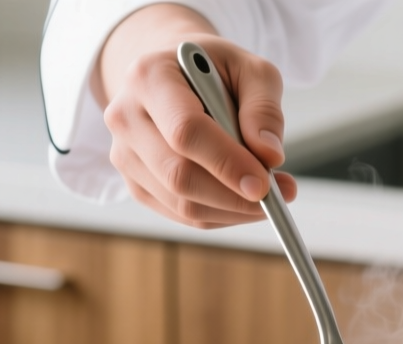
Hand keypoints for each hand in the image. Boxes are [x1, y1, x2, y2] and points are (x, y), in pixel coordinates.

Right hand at [93, 4, 295, 228]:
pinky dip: (220, 214)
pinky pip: (181, 214)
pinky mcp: (135, 183)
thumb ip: (263, 107)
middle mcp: (126, 117)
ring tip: (268, 196)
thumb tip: (269, 156)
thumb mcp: (250, 69)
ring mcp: (125, 154)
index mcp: (149, 77)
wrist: (174, 76)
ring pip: (181, 204)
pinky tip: (242, 199)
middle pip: (178, 175)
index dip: (226, 163)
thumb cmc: (214, 70)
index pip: (185, 131)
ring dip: (232, 210)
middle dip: (234, 196)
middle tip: (277, 197)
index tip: (264, 184)